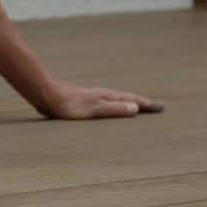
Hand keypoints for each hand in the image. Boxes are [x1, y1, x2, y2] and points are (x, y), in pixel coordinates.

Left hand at [38, 79, 164, 119]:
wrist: (46, 95)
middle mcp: (102, 96)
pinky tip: (107, 111)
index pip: (131, 100)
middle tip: (155, 107)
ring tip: (136, 109)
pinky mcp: (82, 103)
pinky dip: (113, 108)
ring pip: (115, 101)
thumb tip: (135, 108)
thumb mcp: (94, 109)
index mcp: (107, 97)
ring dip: (127, 105)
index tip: (160, 107)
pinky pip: (104, 105)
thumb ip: (113, 109)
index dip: (145, 105)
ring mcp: (92, 98)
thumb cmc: (69, 104)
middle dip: (140, 104)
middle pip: (126, 99)